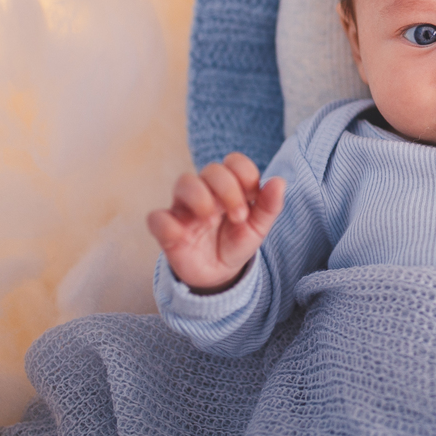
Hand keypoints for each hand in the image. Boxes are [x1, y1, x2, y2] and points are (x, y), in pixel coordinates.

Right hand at [147, 153, 285, 292]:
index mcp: (229, 186)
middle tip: (238, 217)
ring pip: (184, 182)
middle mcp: (205, 191)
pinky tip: (183, 236)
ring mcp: (184, 208)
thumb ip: (269, 206)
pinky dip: (167, 224)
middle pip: (211, 169)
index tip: (252, 198)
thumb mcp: (258, 227)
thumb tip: (279, 181)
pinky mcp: (166, 230)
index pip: (234, 161)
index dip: (245, 174)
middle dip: (228, 190)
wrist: (218, 274)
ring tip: (211, 220)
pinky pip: (156, 218)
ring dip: (201, 198)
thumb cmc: (237, 242)